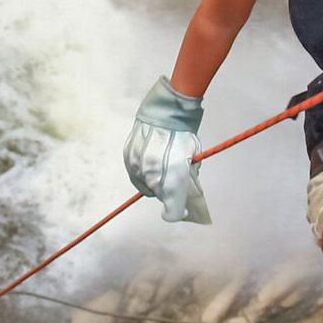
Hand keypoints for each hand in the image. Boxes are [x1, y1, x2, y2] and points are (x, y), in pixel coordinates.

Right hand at [123, 76, 210, 223]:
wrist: (166, 109)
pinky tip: (149, 165)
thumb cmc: (184, 134)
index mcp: (173, 178)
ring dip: (153, 183)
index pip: (172, 210)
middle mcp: (152, 175)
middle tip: (173, 185)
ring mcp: (137, 165)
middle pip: (158, 196)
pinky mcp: (128, 156)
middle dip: (166, 195)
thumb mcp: (193, 158)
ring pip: (144, 186)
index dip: (177, 212)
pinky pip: (133, 173)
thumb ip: (188, 179)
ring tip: (161, 171)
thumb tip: (186, 194)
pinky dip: (141, 173)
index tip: (181, 210)